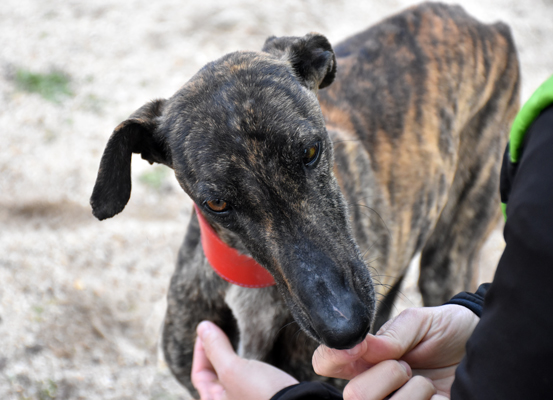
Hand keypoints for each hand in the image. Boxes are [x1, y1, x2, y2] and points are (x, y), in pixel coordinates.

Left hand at [191, 320, 298, 399]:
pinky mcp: (259, 399)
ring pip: (228, 378)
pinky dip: (241, 366)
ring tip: (229, 341)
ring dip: (226, 359)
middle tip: (216, 332)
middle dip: (212, 353)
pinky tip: (248, 358)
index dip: (201, 348)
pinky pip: (243, 381)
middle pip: (212, 377)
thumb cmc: (262, 395)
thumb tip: (203, 327)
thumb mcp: (233, 369)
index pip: (199, 374)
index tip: (207, 328)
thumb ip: (216, 349)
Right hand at [312, 305, 478, 398]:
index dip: (334, 357)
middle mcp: (373, 387)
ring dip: (413, 392)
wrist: (485, 347)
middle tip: (408, 366)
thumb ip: (391, 335)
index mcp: (364, 359)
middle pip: (354, 395)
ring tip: (427, 383)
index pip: (326, 362)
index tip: (360, 347)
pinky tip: (439, 398)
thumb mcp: (418, 323)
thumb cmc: (446, 332)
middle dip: (386, 375)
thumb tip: (360, 344)